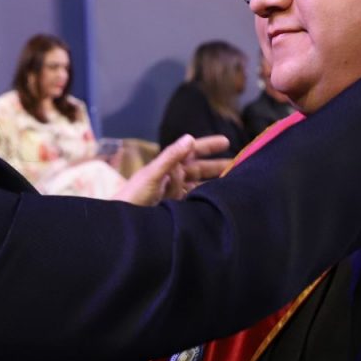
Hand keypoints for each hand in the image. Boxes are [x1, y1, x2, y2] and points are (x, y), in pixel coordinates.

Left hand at [114, 135, 230, 205]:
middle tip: (239, 165)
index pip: (191, 151)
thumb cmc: (132, 196)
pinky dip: (205, 200)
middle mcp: (172, 177)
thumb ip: (170, 157)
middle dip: (217, 166)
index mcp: (167, 165)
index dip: (208, 146)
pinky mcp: (175, 208)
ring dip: (214, 184)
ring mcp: (173, 193)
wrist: (122, 222)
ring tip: (233, 184)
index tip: (226, 141)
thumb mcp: (152, 175)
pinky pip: (194, 201)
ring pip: (199, 185)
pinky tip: (217, 202)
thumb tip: (190, 138)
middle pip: (198, 169)